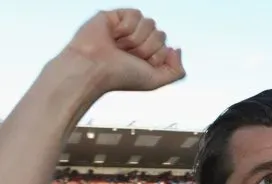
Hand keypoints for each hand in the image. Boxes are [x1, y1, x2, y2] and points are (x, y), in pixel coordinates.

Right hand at [62, 9, 185, 93]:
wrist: (94, 68)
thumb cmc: (120, 77)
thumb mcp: (155, 81)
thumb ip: (176, 71)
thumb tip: (177, 50)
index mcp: (147, 55)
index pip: (166, 47)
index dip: (156, 57)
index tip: (139, 65)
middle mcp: (138, 41)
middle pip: (160, 35)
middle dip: (146, 49)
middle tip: (127, 56)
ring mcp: (128, 28)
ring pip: (150, 23)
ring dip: (135, 40)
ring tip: (119, 47)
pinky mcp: (116, 16)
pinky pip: (136, 14)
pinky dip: (126, 28)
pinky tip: (113, 35)